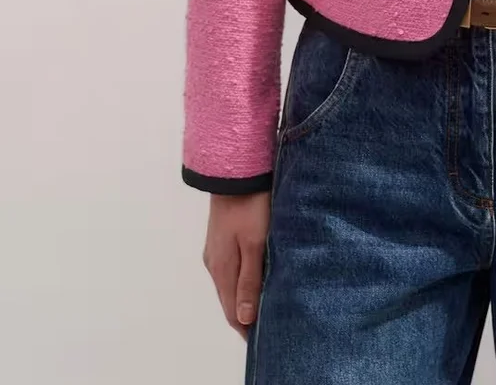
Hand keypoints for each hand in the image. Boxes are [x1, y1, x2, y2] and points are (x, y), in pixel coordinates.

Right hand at [203, 190, 270, 339]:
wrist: (235, 170)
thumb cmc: (250, 205)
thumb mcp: (254, 243)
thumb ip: (250, 280)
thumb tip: (245, 318)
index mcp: (221, 268)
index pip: (233, 311)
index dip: (247, 328)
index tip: (264, 338)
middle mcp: (214, 263)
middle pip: (230, 299)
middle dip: (246, 315)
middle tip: (268, 325)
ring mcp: (215, 250)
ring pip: (230, 284)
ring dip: (245, 296)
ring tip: (265, 304)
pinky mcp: (220, 239)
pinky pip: (231, 268)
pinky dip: (242, 279)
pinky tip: (256, 277)